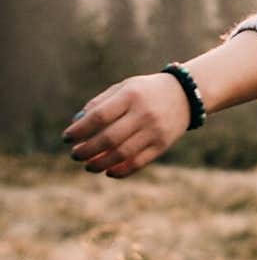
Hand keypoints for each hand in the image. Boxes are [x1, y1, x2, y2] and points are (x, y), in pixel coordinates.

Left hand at [61, 73, 191, 177]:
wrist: (186, 95)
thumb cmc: (146, 91)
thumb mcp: (125, 87)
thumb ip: (101, 103)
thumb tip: (76, 124)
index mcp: (131, 95)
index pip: (99, 116)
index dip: (79, 130)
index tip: (67, 137)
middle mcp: (143, 113)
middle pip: (108, 138)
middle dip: (86, 150)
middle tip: (74, 154)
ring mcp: (155, 131)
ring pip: (122, 154)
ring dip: (99, 164)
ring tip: (87, 165)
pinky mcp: (162, 145)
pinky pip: (138, 163)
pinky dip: (120, 171)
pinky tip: (107, 171)